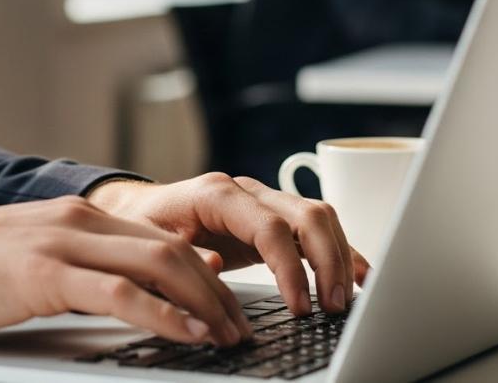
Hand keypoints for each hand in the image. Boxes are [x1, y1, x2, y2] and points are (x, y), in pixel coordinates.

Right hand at [0, 196, 255, 346]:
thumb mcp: (34, 262)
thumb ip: (80, 270)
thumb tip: (128, 296)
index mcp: (80, 218)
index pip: (163, 241)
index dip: (207, 275)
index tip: (230, 308)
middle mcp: (80, 221)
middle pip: (174, 250)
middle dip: (219, 292)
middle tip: (242, 329)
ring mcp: (63, 243)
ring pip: (159, 264)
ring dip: (203, 303)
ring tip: (227, 335)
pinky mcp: (45, 273)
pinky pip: (120, 292)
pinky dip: (163, 313)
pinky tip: (187, 333)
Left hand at [85, 173, 367, 315]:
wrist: (138, 210)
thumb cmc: (142, 226)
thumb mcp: (150, 244)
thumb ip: (182, 255)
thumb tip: (215, 266)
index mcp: (217, 195)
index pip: (271, 227)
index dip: (291, 268)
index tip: (299, 306)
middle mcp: (247, 191)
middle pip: (306, 215)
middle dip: (327, 262)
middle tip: (332, 306)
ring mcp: (263, 201)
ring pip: (318, 217)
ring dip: (339, 256)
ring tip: (346, 298)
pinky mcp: (273, 218)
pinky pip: (316, 228)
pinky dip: (340, 249)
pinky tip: (358, 273)